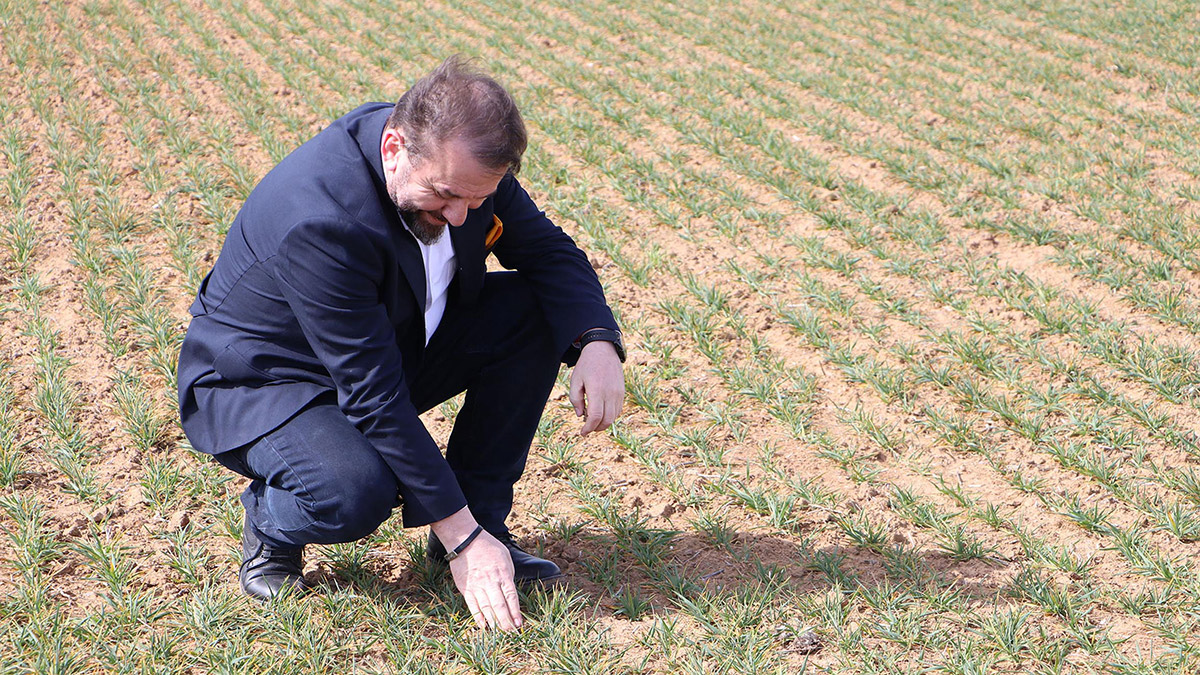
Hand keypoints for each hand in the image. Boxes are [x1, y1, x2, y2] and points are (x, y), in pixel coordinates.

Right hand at [433, 508, 521, 630]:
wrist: (466, 541)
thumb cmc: (488, 548)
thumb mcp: (506, 558)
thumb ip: (509, 576)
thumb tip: (510, 593)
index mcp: (503, 574)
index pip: (511, 597)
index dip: (515, 612)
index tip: (519, 624)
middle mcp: (490, 582)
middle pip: (499, 606)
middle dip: (506, 622)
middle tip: (511, 633)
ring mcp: (477, 586)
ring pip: (486, 609)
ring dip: (494, 623)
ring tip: (500, 633)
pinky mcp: (465, 588)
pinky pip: (473, 606)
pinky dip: (478, 617)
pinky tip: (484, 626)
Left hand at [569, 339, 624, 435]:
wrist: (603, 350)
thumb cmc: (586, 365)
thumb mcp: (575, 380)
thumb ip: (575, 399)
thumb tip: (581, 415)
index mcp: (597, 390)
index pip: (595, 416)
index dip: (588, 428)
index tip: (582, 432)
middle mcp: (610, 393)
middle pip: (606, 420)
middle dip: (596, 428)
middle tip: (587, 427)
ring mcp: (618, 393)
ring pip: (614, 417)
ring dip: (603, 423)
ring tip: (592, 418)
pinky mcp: (622, 392)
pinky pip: (618, 410)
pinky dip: (610, 416)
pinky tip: (601, 411)